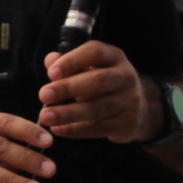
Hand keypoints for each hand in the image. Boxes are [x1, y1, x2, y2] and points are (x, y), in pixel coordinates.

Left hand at [39, 40, 157, 142]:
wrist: (138, 108)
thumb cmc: (104, 83)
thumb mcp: (90, 67)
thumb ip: (68, 62)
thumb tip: (50, 61)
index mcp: (114, 57)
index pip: (95, 52)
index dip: (72, 61)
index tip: (51, 73)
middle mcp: (125, 76)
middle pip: (97, 81)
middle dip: (68, 88)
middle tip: (43, 95)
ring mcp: (129, 101)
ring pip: (97, 108)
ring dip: (68, 113)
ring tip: (45, 116)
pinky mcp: (127, 124)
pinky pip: (98, 128)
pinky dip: (76, 130)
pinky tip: (58, 129)